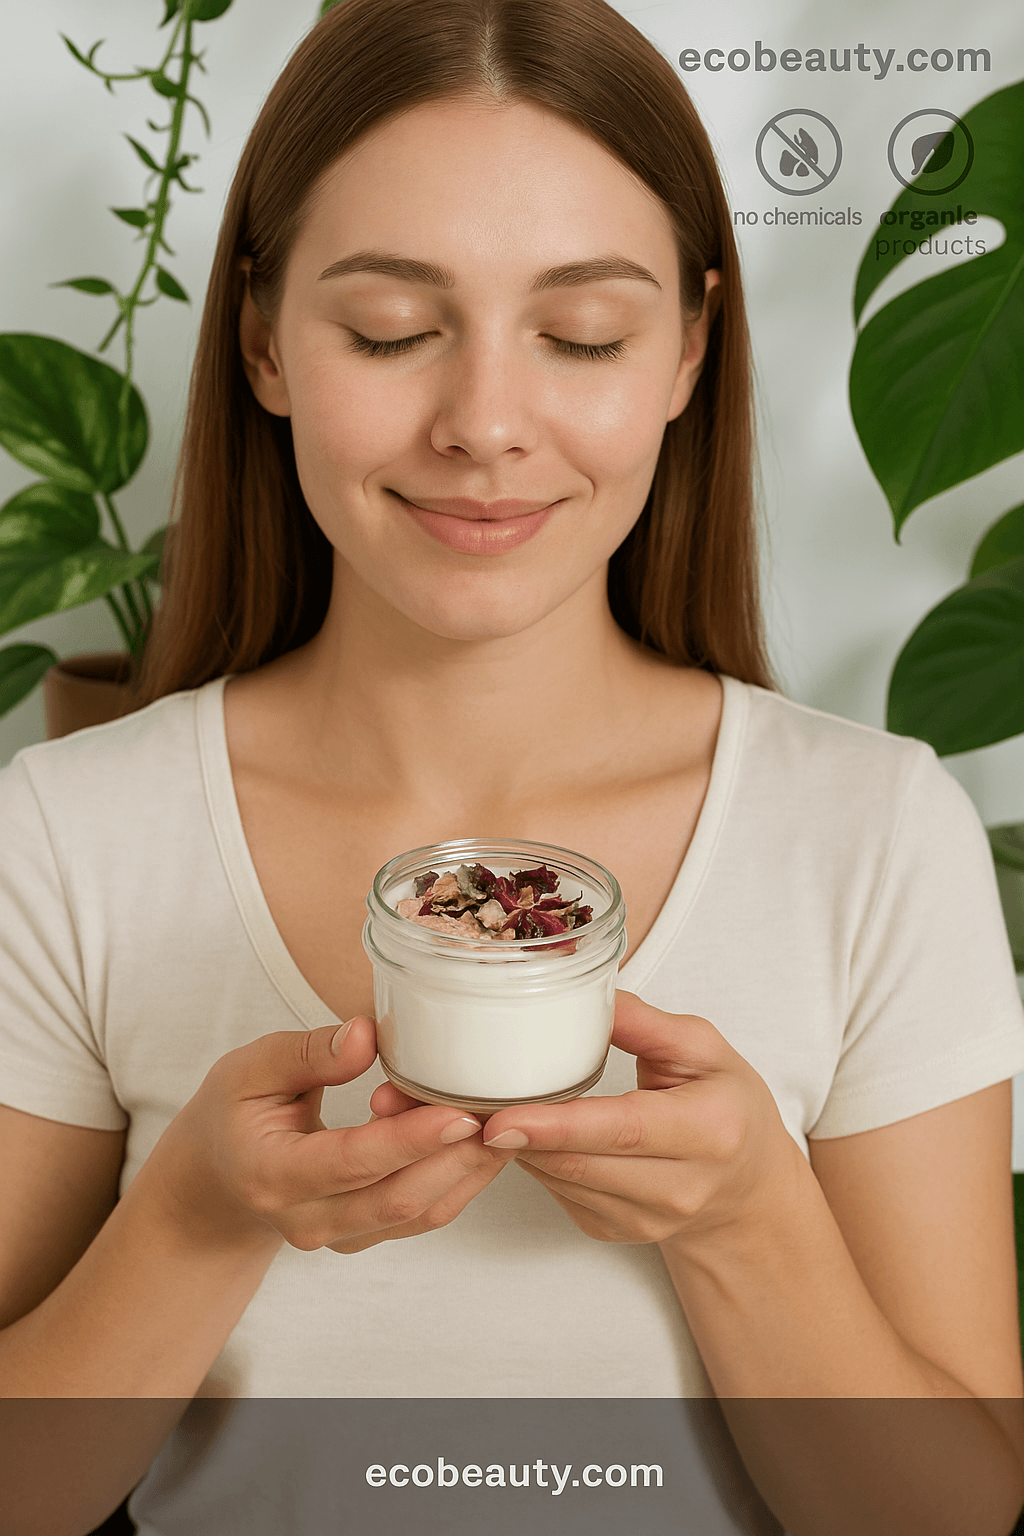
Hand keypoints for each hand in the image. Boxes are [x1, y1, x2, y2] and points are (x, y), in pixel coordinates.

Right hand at [145, 1017, 517, 1256]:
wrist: (216, 1180)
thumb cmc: (234, 1114)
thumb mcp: (250, 1068)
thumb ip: (308, 1052)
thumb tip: (366, 1034)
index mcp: (273, 1174)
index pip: (354, 1161)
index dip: (412, 1138)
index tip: (461, 1111)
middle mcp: (307, 1220)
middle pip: (398, 1198)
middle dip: (458, 1158)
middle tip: (503, 1112)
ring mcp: (337, 1237)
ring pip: (418, 1214)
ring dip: (468, 1172)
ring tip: (506, 1122)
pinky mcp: (362, 1237)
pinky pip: (419, 1217)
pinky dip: (457, 1182)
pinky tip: (482, 1144)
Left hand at [383, 991, 798, 1252]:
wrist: (748, 1190)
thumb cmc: (727, 1105)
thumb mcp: (704, 1049)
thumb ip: (646, 1023)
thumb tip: (590, 988)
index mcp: (704, 1132)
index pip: (618, 1131)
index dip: (552, 1126)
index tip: (496, 1118)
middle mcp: (676, 1187)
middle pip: (573, 1161)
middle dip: (505, 1131)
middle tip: (437, 1096)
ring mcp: (643, 1219)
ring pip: (555, 1179)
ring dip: (506, 1145)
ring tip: (451, 1103)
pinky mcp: (615, 1231)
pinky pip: (557, 1191)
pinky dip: (527, 1158)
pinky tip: (506, 1126)